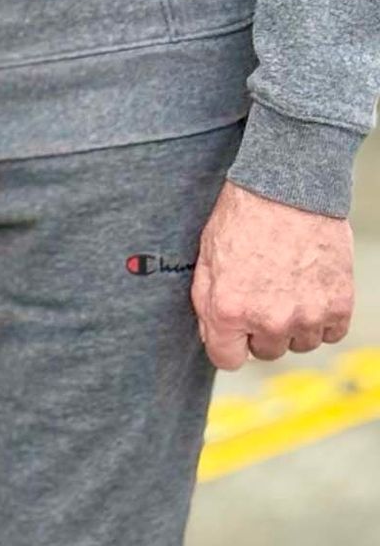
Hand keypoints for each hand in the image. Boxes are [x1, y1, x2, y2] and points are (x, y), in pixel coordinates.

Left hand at [191, 178, 354, 368]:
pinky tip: (310, 286)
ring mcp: (307, 316)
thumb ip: (207, 302)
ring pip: (300, 343)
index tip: (233, 329)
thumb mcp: (207, 255)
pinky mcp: (338, 306)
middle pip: (266, 351)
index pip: (226, 359)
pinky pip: (330, 332)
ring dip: (294, 323)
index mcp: (228, 308)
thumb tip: (214, 335)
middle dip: (261, 327)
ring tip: (287, 284)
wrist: (288, 186)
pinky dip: (323, 316)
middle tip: (263, 291)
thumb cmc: (244, 214)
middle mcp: (269, 319)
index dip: (228, 343)